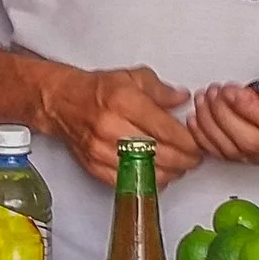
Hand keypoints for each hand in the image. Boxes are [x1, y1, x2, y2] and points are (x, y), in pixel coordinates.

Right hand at [37, 64, 200, 185]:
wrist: (61, 102)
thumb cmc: (96, 90)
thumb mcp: (132, 77)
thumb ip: (161, 89)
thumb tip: (183, 99)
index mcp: (123, 101)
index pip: (166, 130)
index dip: (189, 141)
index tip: (197, 144)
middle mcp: (111, 126)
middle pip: (160, 154)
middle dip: (184, 160)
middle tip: (193, 158)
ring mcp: (101, 149)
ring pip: (146, 171)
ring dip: (169, 173)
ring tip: (178, 166)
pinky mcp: (94, 165)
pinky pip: (128, 181)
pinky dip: (147, 181)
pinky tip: (156, 173)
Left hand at [189, 54, 258, 165]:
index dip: (247, 107)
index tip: (230, 90)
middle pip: (250, 140)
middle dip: (224, 115)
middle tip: (211, 93)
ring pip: (235, 149)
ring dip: (211, 125)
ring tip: (203, 100)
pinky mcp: (254, 156)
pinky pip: (226, 155)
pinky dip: (206, 139)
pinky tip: (196, 121)